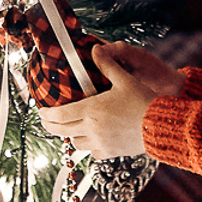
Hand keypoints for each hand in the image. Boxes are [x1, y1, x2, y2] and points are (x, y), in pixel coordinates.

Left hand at [37, 42, 182, 158]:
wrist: (161, 126)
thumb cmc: (143, 101)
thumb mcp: (124, 79)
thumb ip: (108, 65)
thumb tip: (96, 49)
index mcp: (91, 110)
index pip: (60, 115)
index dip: (46, 114)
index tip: (40, 111)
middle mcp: (92, 129)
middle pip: (62, 131)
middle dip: (51, 126)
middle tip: (45, 121)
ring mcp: (101, 143)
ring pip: (76, 144)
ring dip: (71, 136)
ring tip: (71, 127)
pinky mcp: (111, 152)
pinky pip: (92, 152)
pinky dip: (89, 145)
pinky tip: (93, 137)